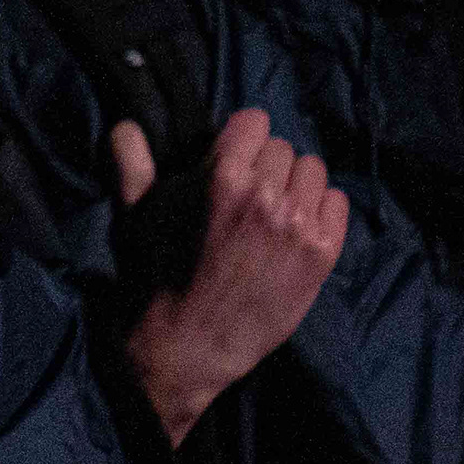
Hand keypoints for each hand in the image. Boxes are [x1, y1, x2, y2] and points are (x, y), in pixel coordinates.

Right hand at [116, 107, 348, 444]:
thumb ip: (132, 163)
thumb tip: (124, 125)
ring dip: (295, 187)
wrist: (190, 342)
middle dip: (265, 167)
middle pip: (283, 147)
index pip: (255, 121)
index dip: (242, 141)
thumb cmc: (161, 273)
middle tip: (249, 198)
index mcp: (222, 175)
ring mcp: (297, 224)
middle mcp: (265, 194)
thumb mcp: (139, 214)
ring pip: (313, 171)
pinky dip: (321, 212)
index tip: (233, 163)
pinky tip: (296, 231)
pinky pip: (338, 202)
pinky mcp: (321, 253)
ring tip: (274, 214)